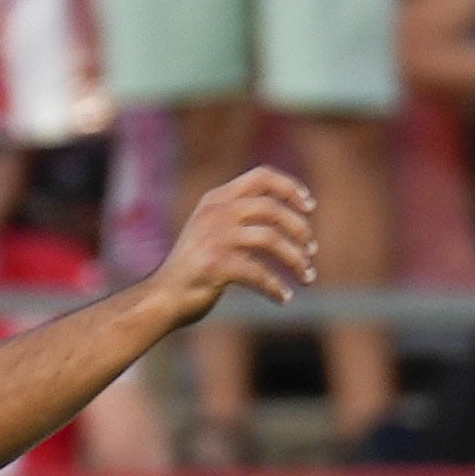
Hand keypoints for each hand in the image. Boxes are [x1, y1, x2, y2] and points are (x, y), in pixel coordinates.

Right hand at [153, 168, 318, 325]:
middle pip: (272, 208)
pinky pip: (259, 273)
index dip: (290, 188)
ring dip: (295, 260)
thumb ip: (241, 219)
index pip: (262, 176)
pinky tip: (283, 299)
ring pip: (271, 239)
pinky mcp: (215, 264)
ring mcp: (214, 236)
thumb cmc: (196, 269)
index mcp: (217, 198)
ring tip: (307, 278)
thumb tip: (291, 221)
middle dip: (299, 230)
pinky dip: (276, 287)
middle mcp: (215, 211)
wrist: (163, 297)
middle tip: (312, 252)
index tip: (310, 207)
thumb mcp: (213, 231)